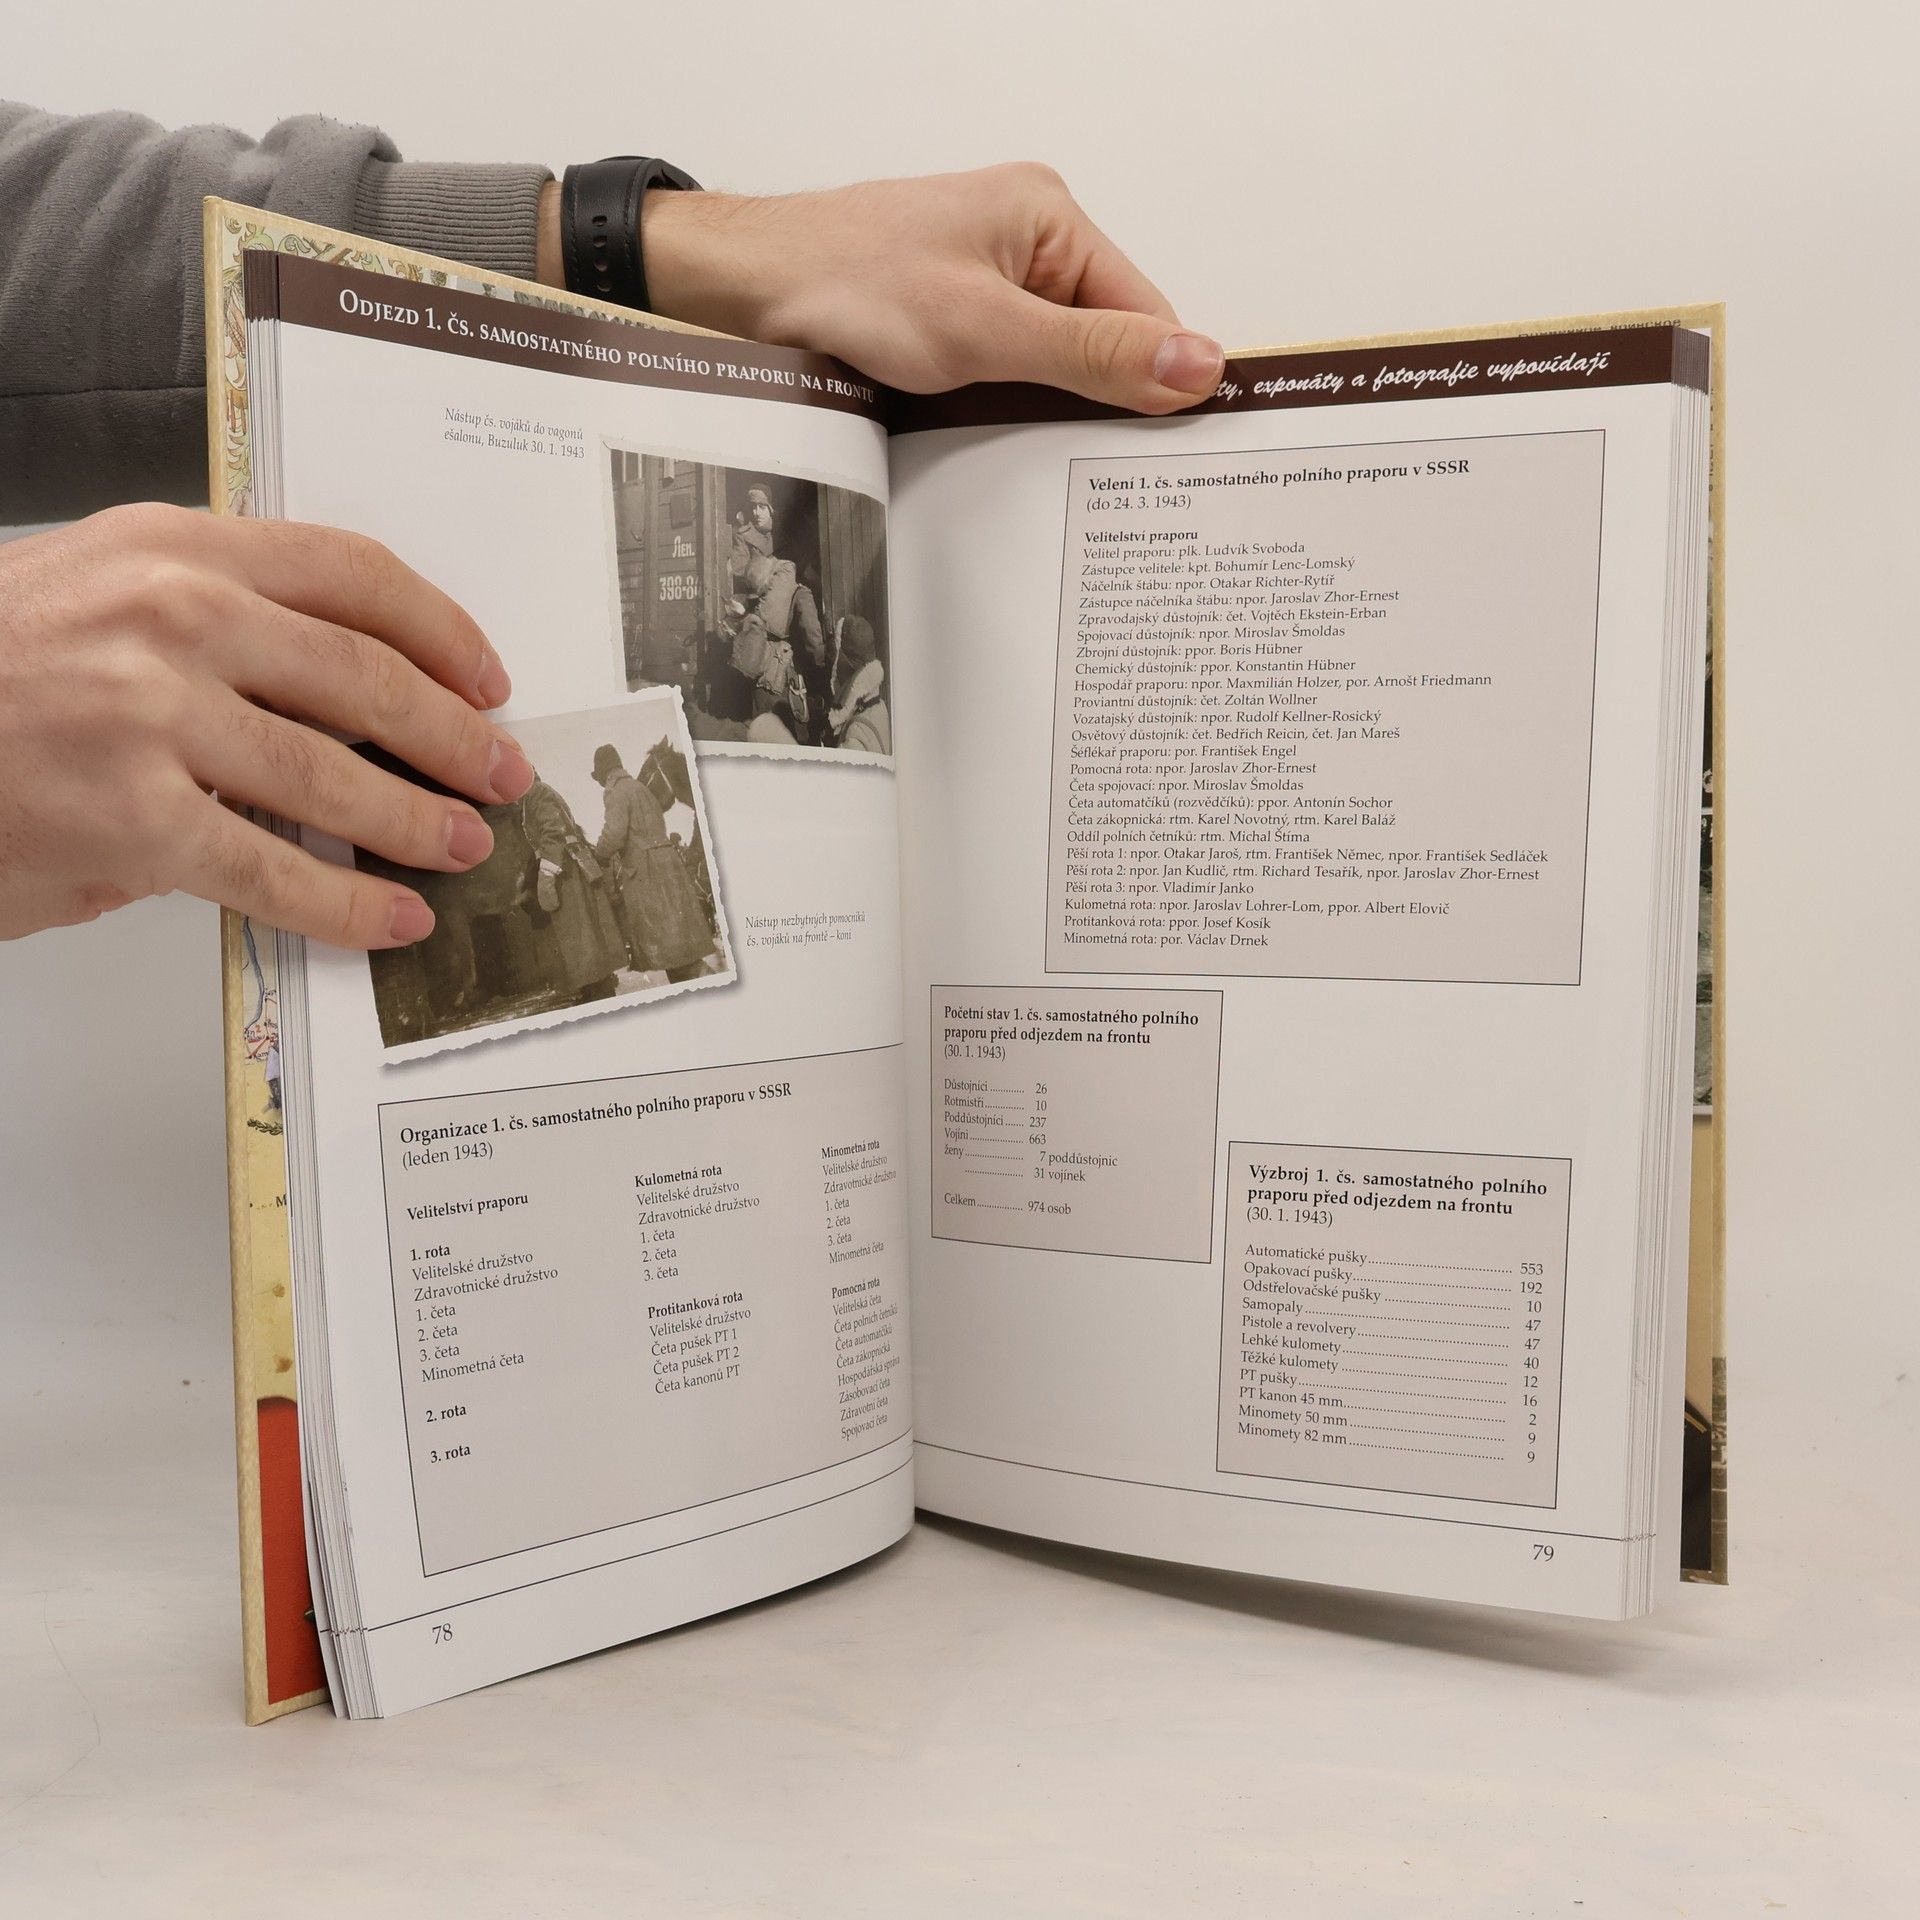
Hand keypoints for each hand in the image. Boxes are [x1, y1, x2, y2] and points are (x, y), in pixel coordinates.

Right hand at [0, 505, 533, 947]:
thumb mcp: (96, 594)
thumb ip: (220, 619)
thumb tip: (351, 692)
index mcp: (169, 545)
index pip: (350, 571)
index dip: (442, 631)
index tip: (486, 677)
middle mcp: (168, 615)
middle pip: (366, 676)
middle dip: (455, 735)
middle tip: (502, 772)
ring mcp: (147, 716)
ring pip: (333, 776)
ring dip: (418, 820)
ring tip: (463, 844)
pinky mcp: (129, 820)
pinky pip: (274, 870)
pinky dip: (347, 903)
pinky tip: (390, 916)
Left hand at [542, 164, 1223, 413]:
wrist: (742, 286)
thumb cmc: (843, 283)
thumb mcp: (985, 331)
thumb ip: (1092, 355)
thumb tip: (1196, 364)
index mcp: (1050, 218)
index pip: (1145, 312)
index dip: (1158, 384)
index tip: (1165, 453)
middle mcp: (1026, 242)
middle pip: (1104, 343)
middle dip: (1097, 403)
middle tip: (1092, 468)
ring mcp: (987, 280)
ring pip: (1054, 365)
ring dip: (1044, 410)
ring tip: (1025, 444)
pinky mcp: (953, 317)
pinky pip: (1010, 372)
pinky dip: (1005, 407)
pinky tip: (990, 433)